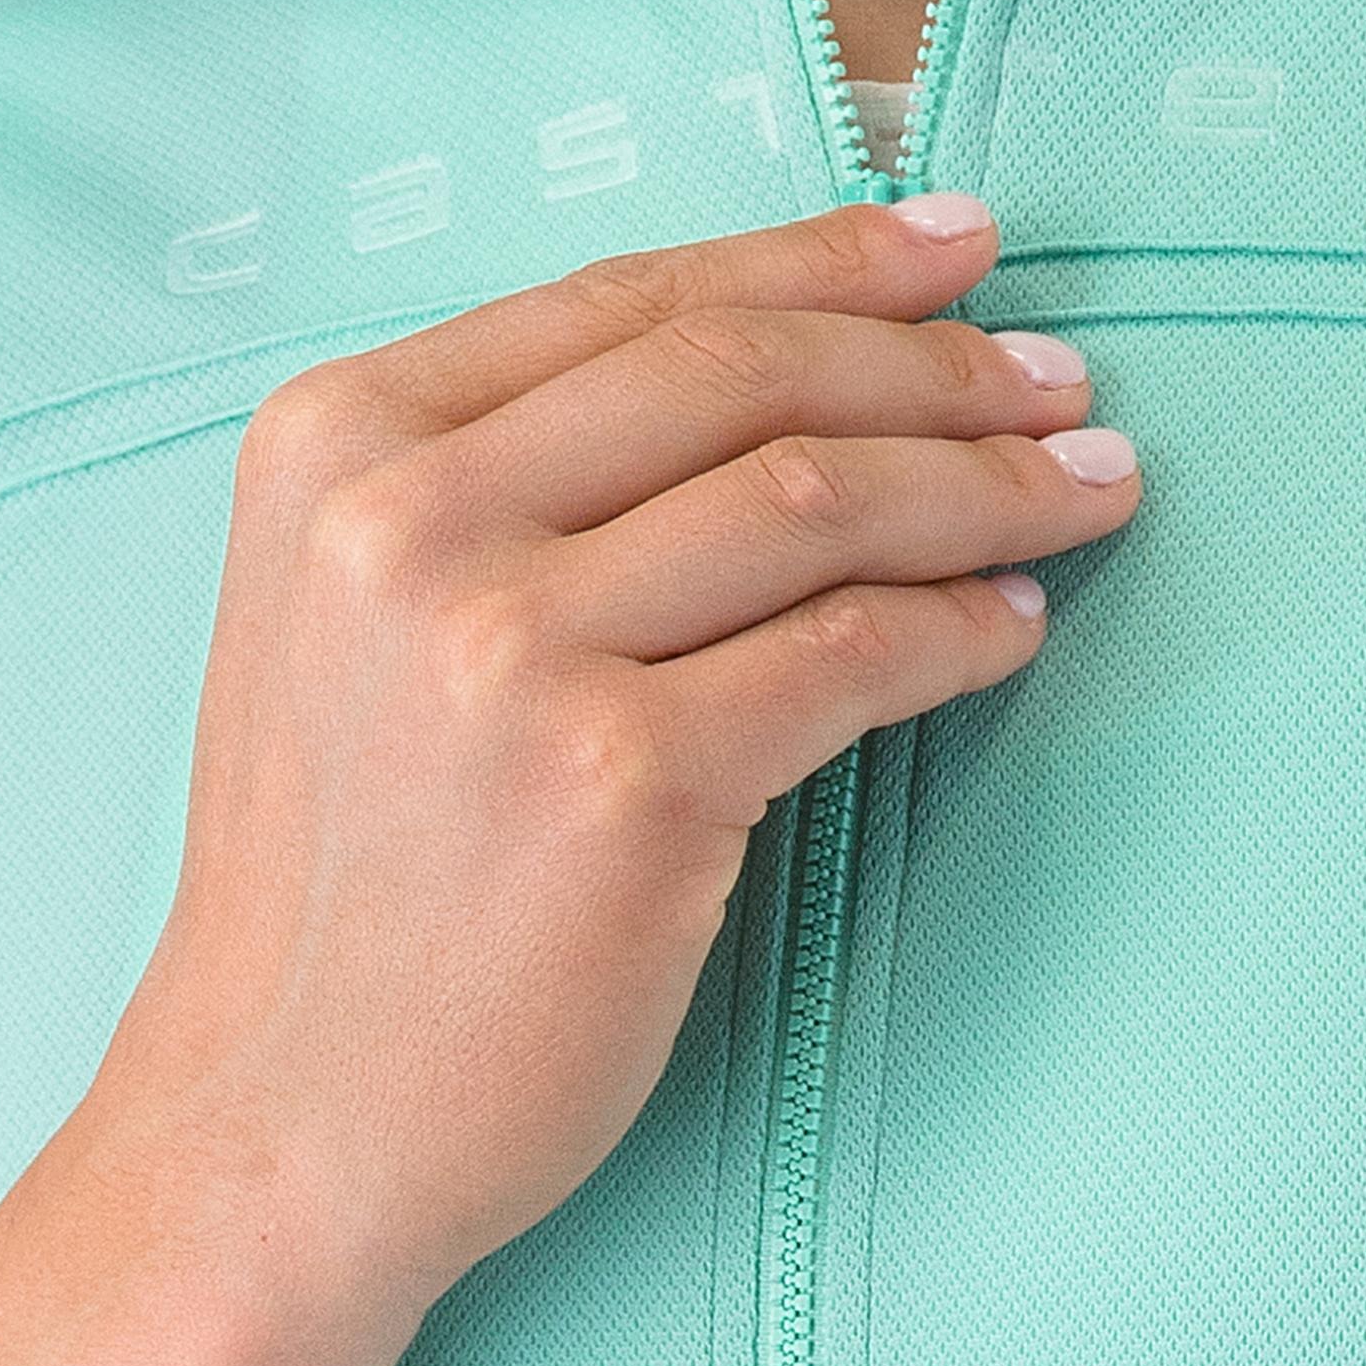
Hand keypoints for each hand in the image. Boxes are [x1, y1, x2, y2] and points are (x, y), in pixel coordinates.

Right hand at [89, 191, 1134, 1347]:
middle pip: (742, 372)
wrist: (279, 1121)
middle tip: (1063, 379)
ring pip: (816, 497)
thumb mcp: (356, 610)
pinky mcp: (616, 782)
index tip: (964, 244)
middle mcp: (406, 522)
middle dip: (934, 360)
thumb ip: (510, 471)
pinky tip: (1015, 627)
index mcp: (336, 439)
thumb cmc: (351, 867)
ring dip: (984, 483)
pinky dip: (964, 628)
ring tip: (1085, 487)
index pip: (634, 297)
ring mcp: (507, 650)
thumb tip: (785, 350)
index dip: (825, 254)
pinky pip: (852, 655)